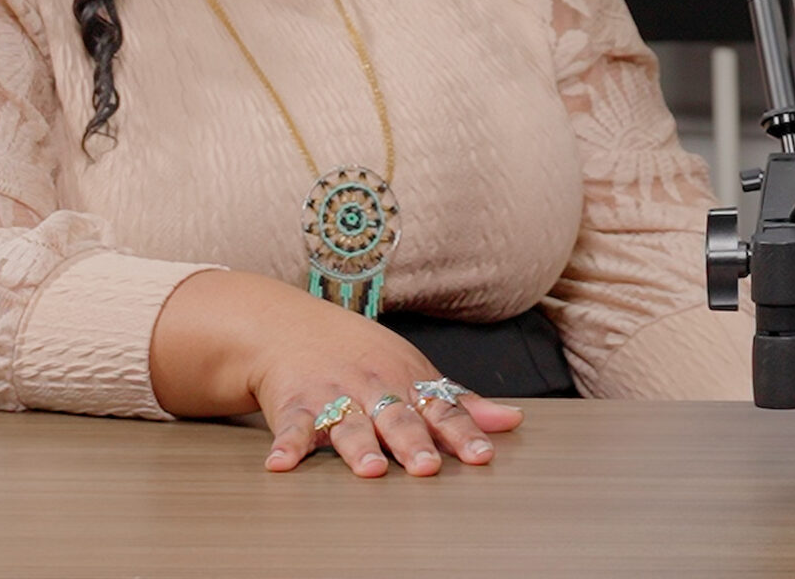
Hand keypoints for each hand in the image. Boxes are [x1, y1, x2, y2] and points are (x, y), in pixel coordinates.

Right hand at [151, 271, 524, 475]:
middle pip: (397, 419)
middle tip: (427, 466)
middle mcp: (373, 389)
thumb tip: (512, 421)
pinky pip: (292, 428)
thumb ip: (459, 402)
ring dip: (359, 446)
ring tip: (369, 468)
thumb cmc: (361, 355)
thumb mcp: (413, 371)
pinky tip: (282, 464)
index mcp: (406, 382)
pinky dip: (286, 445)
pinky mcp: (295, 406)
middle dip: (412, 441)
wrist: (290, 326)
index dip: (463, 433)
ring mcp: (333, 396)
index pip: (441, 410)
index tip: (481, 455)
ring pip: (349, 424)